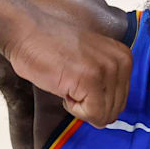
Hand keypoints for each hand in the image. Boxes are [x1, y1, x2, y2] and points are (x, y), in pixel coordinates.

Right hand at [0, 0, 131, 126]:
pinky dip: (74, 109)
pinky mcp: (91, 79)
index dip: (95, 101)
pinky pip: (93, 114)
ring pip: (104, 114)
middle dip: (90, 106)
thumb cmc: (50, 47)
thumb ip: (106, 81)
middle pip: (114, 110)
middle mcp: (120, 62)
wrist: (27, 33)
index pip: (120, 101)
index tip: (79, 83)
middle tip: (72, 85)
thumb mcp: (91, 61)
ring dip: (81, 106)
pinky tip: (64, 87)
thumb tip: (110, 111)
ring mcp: (107, 70)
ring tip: (67, 82)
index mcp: (123, 57)